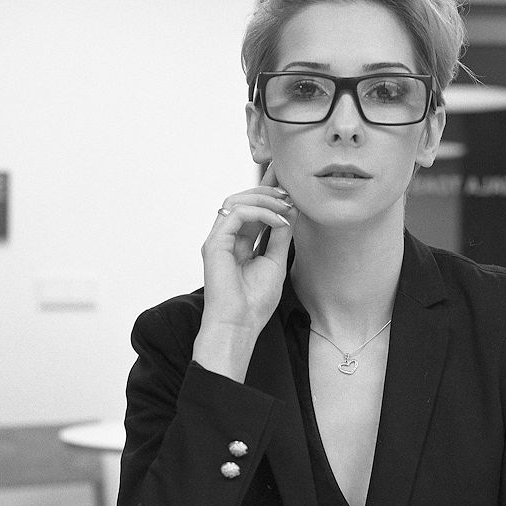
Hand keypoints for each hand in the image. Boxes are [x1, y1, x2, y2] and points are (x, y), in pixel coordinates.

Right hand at [194, 166, 296, 378]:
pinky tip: (278, 220)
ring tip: (286, 206)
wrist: (240, 324)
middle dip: (267, 190)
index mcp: (239, 242)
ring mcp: (218, 239)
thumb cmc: (254, 302)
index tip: (286, 181)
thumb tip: (290, 211)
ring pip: (236, 201)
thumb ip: (279, 235)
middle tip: (289, 193)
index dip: (267, 192)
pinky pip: (236, 214)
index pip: (253, 209)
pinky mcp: (215, 243)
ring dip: (264, 199)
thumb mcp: (275, 262)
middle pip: (242, 199)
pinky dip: (260, 213)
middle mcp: (226, 237)